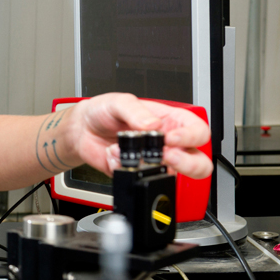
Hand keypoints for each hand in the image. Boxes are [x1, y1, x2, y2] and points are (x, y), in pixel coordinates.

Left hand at [69, 93, 212, 178]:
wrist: (81, 128)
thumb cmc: (104, 111)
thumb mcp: (119, 102)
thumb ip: (136, 111)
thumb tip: (154, 124)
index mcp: (170, 122)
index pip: (198, 132)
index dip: (191, 138)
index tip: (172, 137)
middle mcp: (167, 144)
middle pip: (198, 162)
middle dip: (186, 163)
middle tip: (164, 155)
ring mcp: (153, 160)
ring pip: (172, 176)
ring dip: (150, 166)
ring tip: (132, 153)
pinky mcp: (136, 172)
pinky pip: (139, 178)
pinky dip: (123, 167)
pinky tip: (113, 153)